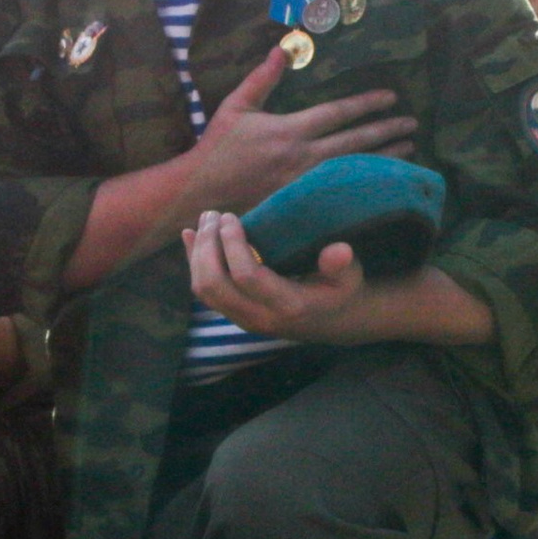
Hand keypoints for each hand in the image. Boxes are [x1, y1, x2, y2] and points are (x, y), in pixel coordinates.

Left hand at [185, 210, 371, 340]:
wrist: (333, 322)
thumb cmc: (340, 292)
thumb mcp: (349, 277)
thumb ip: (341, 265)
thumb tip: (340, 250)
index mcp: (287, 306)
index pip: (247, 277)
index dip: (233, 245)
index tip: (232, 216)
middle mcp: (259, 318)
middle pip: (215, 285)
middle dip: (208, 246)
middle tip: (214, 215)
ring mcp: (243, 319)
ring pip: (204, 291)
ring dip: (198, 253)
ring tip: (206, 220)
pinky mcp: (234, 315)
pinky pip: (204, 293)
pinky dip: (193, 263)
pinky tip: (188, 237)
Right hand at [187, 48, 418, 210]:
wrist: (201, 193)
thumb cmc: (218, 147)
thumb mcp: (237, 106)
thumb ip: (263, 77)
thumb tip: (284, 48)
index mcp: (290, 130)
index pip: (338, 113)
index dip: (367, 104)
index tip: (391, 98)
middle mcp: (303, 157)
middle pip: (356, 143)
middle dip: (387, 132)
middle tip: (412, 125)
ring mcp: (305, 185)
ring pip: (355, 170)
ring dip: (384, 160)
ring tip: (409, 151)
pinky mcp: (303, 205)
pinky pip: (342, 194)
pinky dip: (366, 187)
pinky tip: (384, 184)